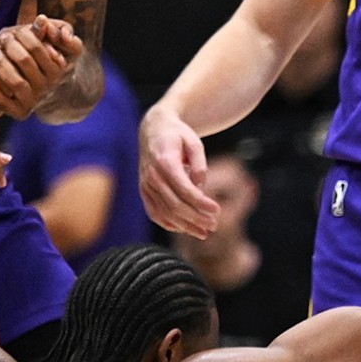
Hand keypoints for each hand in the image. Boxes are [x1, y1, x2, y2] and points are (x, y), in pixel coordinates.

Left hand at [0, 16, 80, 120]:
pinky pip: (5, 103)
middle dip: (11, 47)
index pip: (41, 48)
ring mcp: (35, 100)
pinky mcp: (20, 112)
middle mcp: (49, 85)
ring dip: (1, 65)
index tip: (16, 30)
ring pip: (16, 83)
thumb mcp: (38, 42)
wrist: (20, 89)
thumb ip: (44, 31)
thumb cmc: (28, 60)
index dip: (26, 36)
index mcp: (59, 67)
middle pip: (27, 62)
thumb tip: (42, 20)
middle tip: (3, 38)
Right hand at [138, 103, 218, 237]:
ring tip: (203, 233)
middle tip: (214, 225)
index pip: (185, 190)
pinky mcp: (143, 190)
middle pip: (175, 205)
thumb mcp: (194, 143)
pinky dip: (169, 223)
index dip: (202, 203)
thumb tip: (201, 190)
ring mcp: (145, 185)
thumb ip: (199, 166)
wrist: (153, 128)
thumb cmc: (177, 135)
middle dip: (196, 218)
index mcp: (165, 162)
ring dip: (185, 226)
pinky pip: (154, 213)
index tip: (217, 211)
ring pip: (165, 213)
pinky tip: (184, 229)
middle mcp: (152, 176)